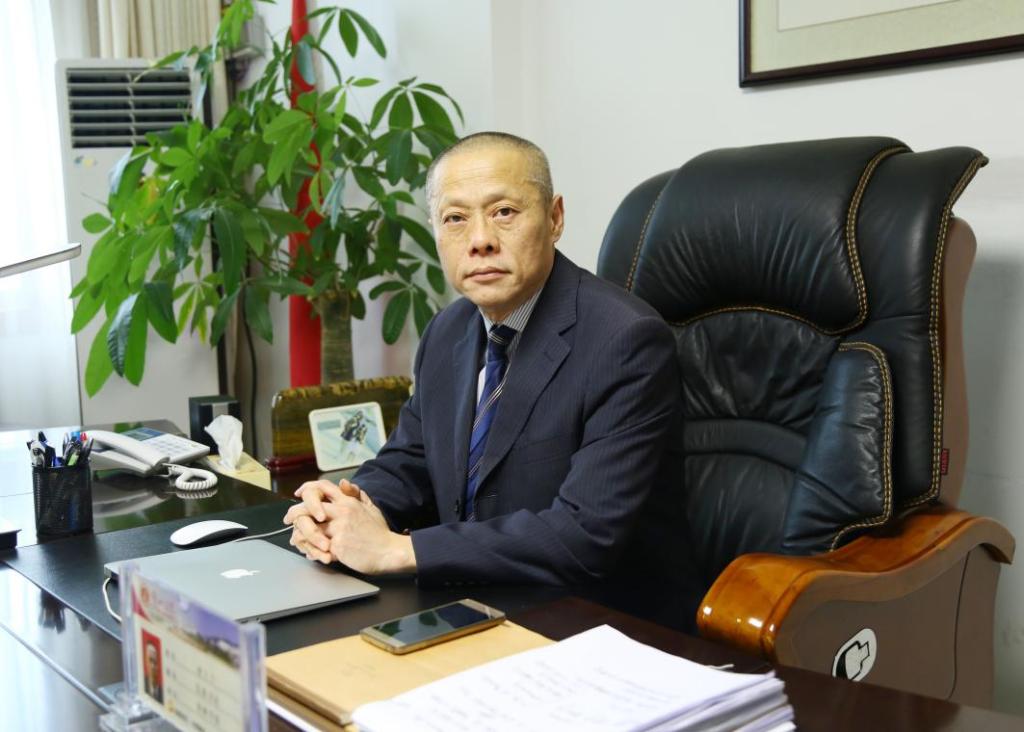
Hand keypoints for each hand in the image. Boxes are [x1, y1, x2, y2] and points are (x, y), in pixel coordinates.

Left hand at [284, 479, 415, 573]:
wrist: (389, 551)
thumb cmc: (380, 532)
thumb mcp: (370, 507)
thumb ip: (356, 495)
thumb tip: (343, 483)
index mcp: (348, 502)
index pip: (323, 487)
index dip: (308, 488)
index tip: (299, 494)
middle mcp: (342, 512)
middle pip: (308, 507)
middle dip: (293, 513)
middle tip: (287, 519)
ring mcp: (339, 529)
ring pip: (308, 528)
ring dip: (299, 535)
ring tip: (296, 540)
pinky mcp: (337, 546)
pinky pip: (316, 547)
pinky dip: (310, 551)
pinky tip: (310, 553)